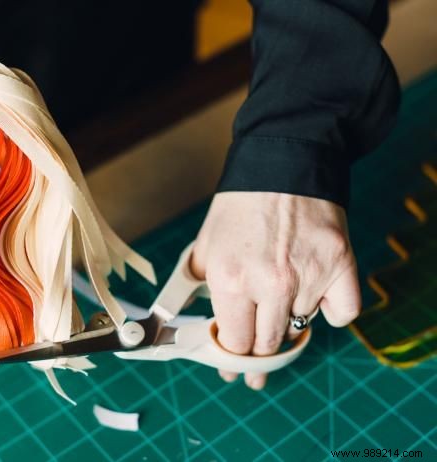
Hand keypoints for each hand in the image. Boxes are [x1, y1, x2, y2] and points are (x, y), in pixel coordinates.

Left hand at [191, 192, 360, 388]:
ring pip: (300, 326)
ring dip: (288, 320)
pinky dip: (330, 311)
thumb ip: (197, 289)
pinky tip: (317, 300)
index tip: (233, 367)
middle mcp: (271, 284)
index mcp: (230, 281)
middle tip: (257, 360)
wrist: (281, 164)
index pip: (235, 343)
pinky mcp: (340, 265)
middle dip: (259, 353)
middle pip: (269, 345)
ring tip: (278, 299)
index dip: (231, 357)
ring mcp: (309, 276)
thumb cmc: (239, 207)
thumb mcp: (204, 247)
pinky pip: (342, 313)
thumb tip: (189, 325)